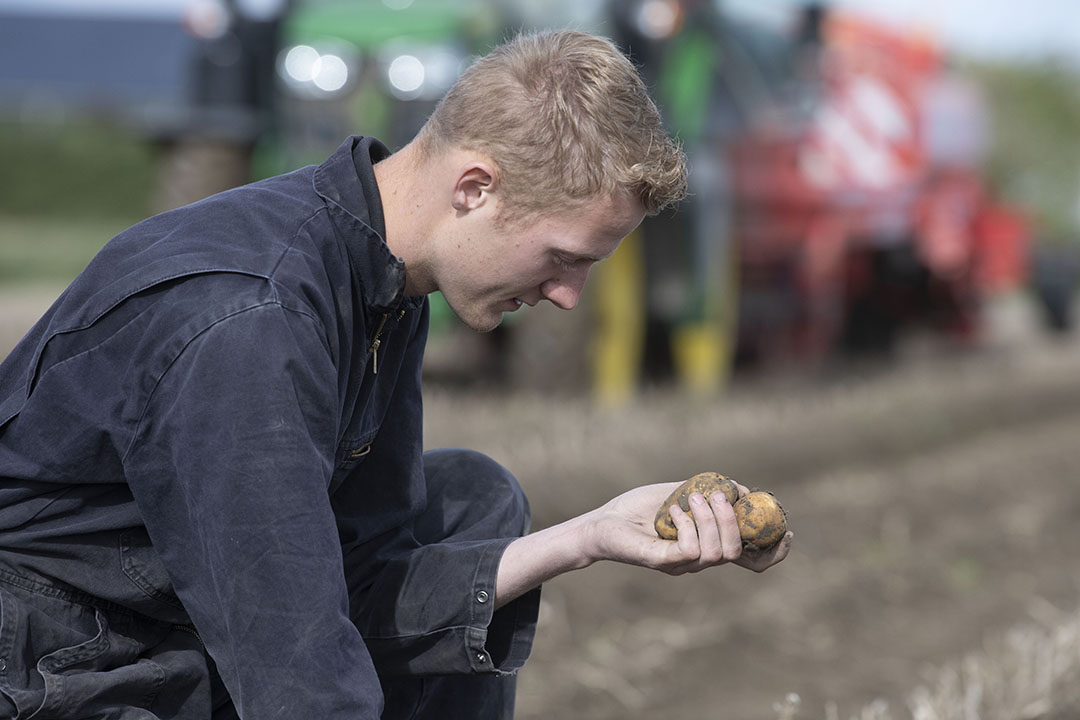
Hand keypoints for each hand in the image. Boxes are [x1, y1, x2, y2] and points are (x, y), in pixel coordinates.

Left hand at [584, 481, 792, 575]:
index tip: (787, 532)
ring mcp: (681, 565)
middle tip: (719, 495)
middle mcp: (698, 561)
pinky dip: (687, 525)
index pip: (751, 561)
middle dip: (733, 521)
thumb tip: (744, 490)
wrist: (602, 522)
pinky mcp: (662, 563)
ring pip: (716, 553)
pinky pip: (689, 550)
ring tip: (691, 499)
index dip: (774, 552)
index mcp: (708, 546)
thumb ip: (711, 491)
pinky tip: (673, 512)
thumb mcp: (681, 494)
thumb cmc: (639, 509)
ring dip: (710, 519)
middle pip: (737, 554)